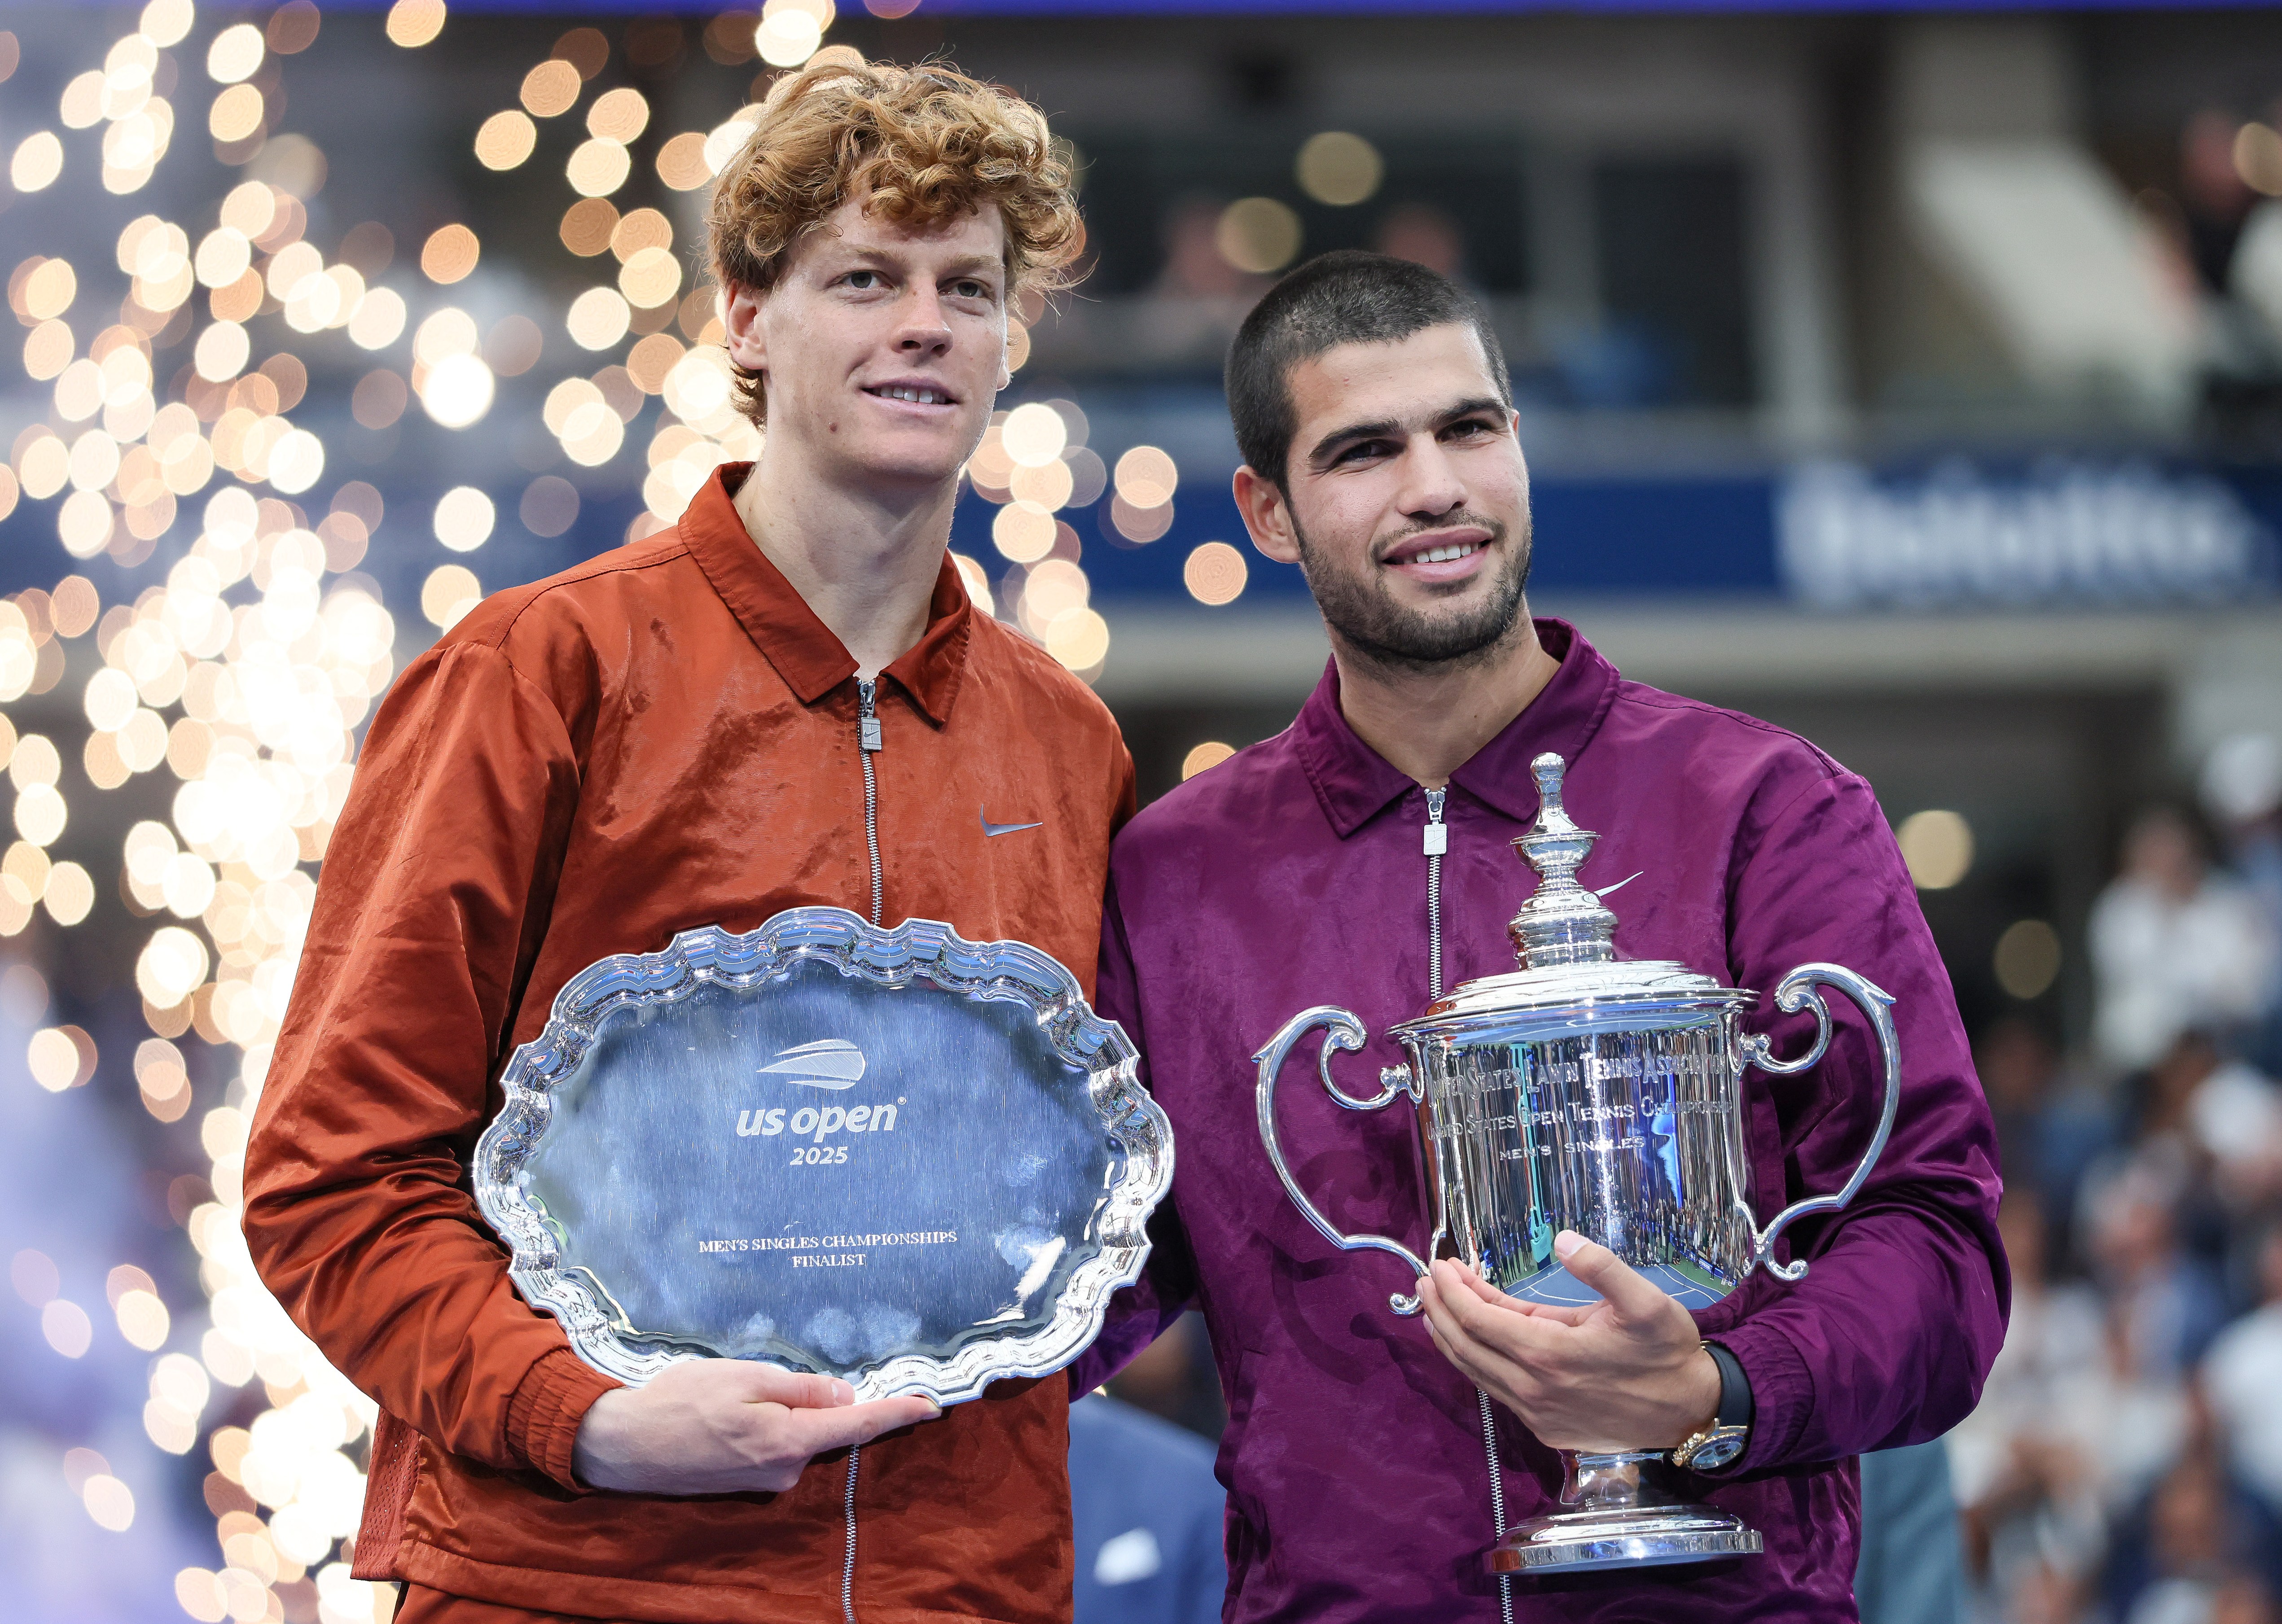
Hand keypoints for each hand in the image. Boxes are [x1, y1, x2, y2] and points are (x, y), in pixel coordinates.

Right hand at [572, 1358, 939, 1494]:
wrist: (622, 1446)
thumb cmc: (680, 1402)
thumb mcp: (745, 1377)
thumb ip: (799, 1389)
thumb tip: (845, 1396)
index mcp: (789, 1441)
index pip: (858, 1426)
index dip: (897, 1413)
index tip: (931, 1404)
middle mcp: (784, 1470)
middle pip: (826, 1429)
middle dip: (820, 1401)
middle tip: (775, 1375)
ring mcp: (764, 1481)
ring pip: (797, 1435)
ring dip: (783, 1411)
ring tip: (732, 1393)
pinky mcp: (745, 1483)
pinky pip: (775, 1446)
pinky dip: (767, 1425)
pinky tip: (728, 1411)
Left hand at [1415, 1230, 1718, 1452]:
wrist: (1691, 1412)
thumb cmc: (1667, 1353)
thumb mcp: (1646, 1302)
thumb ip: (1603, 1267)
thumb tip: (1564, 1239)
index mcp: (1549, 1354)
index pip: (1478, 1319)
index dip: (1453, 1290)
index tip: (1440, 1265)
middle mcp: (1533, 1389)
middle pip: (1465, 1346)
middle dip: (1439, 1310)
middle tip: (1425, 1281)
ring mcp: (1537, 1413)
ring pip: (1475, 1372)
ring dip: (1449, 1338)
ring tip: (1433, 1309)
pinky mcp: (1545, 1427)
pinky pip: (1496, 1390)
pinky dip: (1475, 1362)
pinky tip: (1472, 1344)